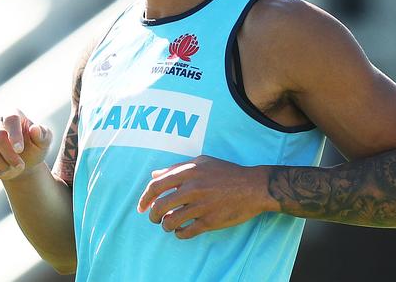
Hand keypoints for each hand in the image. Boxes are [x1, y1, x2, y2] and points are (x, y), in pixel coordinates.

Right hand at [0, 109, 51, 180]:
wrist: (22, 165)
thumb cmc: (34, 148)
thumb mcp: (44, 143)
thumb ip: (43, 134)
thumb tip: (34, 128)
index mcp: (11, 113)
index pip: (10, 118)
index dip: (15, 135)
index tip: (20, 150)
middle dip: (9, 154)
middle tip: (20, 165)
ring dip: (4, 164)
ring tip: (14, 166)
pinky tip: (3, 169)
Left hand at [137, 155, 268, 238]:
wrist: (253, 187)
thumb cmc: (226, 172)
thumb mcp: (202, 162)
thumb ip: (176, 168)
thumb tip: (154, 175)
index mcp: (188, 172)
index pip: (156, 186)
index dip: (144, 198)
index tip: (141, 207)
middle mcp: (192, 188)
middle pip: (159, 207)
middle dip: (152, 216)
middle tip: (154, 218)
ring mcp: (201, 206)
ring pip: (170, 222)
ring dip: (165, 226)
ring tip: (169, 225)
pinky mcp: (210, 221)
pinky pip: (186, 232)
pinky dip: (179, 234)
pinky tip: (181, 230)